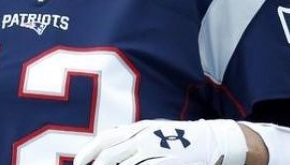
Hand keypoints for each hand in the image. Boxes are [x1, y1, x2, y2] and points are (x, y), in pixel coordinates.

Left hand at [73, 119, 247, 164]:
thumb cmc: (180, 138)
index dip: (88, 152)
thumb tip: (111, 137)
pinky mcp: (163, 163)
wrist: (212, 140)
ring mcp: (153, 153)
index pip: (105, 140)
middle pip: (108, 155)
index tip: (77, 162)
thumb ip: (133, 135)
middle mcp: (142, 139)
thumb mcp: (153, 130)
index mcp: (138, 129)